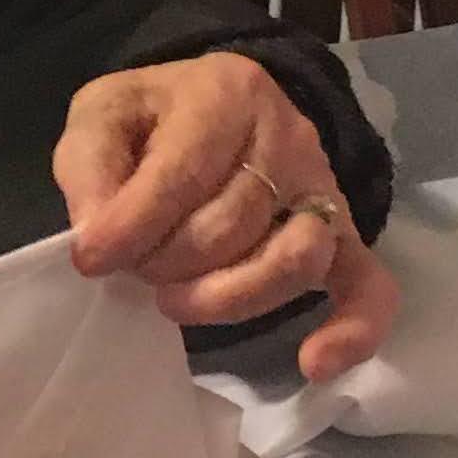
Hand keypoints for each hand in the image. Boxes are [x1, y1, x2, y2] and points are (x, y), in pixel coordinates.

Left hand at [51, 55, 399, 385]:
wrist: (216, 111)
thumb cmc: (153, 121)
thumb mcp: (102, 116)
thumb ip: (89, 165)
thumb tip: (96, 233)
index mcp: (226, 93)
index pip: (183, 173)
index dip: (133, 226)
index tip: (90, 260)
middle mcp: (290, 136)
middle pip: (232, 225)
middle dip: (168, 262)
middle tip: (136, 265)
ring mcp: (324, 189)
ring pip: (288, 262)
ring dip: (222, 297)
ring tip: (175, 298)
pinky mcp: (346, 238)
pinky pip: (368, 288)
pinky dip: (351, 332)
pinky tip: (314, 364)